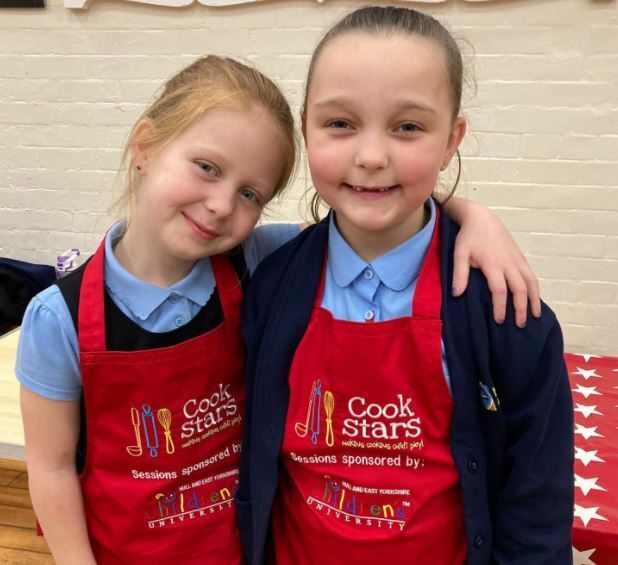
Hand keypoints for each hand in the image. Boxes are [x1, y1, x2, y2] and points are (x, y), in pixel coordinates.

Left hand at [448, 198, 540, 326]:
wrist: (481, 218)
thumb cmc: (468, 238)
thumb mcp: (459, 254)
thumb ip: (459, 274)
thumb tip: (457, 294)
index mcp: (493, 264)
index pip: (499, 290)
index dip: (500, 307)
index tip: (499, 320)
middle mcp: (508, 263)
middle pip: (519, 289)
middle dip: (521, 308)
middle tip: (519, 325)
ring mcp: (517, 259)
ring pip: (530, 282)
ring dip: (534, 300)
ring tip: (535, 316)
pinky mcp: (520, 256)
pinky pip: (531, 275)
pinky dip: (534, 288)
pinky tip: (534, 298)